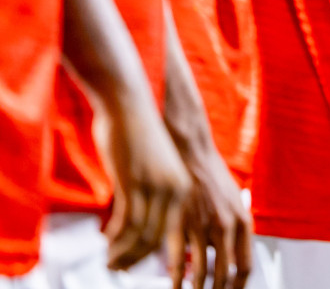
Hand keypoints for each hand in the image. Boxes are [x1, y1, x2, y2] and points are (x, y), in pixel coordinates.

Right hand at [97, 95, 190, 269]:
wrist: (130, 104)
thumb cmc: (136, 135)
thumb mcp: (151, 169)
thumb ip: (150, 194)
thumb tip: (137, 223)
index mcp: (182, 186)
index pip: (169, 232)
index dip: (151, 252)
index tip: (135, 264)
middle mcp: (174, 188)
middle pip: (155, 238)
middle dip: (135, 258)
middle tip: (117, 268)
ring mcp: (154, 185)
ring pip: (139, 234)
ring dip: (122, 252)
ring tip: (109, 262)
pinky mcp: (133, 180)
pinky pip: (124, 221)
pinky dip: (114, 237)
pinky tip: (104, 243)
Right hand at [167, 142, 252, 288]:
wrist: (192, 154)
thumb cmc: (213, 177)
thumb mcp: (235, 201)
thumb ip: (235, 226)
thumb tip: (232, 253)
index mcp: (243, 221)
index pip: (245, 266)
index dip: (238, 286)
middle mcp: (226, 227)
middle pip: (224, 275)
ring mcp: (203, 227)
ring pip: (200, 272)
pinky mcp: (180, 225)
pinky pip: (178, 262)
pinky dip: (176, 278)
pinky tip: (176, 286)